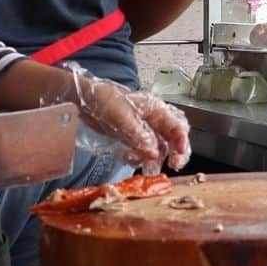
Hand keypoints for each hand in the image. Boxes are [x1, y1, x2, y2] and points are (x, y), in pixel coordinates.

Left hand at [75, 76, 190, 173]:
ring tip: (137, 161)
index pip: (177, 127)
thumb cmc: (104, 100)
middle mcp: (153, 121)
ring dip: (150, 159)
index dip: (182, 141)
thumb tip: (153, 153)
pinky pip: (142, 153)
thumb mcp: (122, 117)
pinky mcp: (132, 140)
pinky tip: (126, 157)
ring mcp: (143, 131)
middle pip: (173, 140)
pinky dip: (136, 158)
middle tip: (172, 165)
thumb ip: (139, 136)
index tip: (179, 155)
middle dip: (174, 154)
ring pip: (157, 150)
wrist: (84, 101)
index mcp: (156, 110)